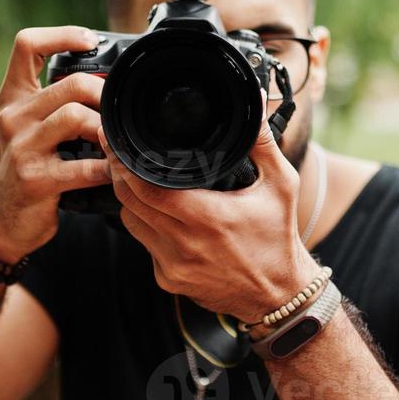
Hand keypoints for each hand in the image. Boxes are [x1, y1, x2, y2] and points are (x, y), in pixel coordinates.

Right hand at [0, 25, 111, 260]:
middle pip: (69, 83)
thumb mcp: (25, 128)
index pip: (26, 45)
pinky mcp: (35, 180)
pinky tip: (115, 173)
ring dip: (105, 130)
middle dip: (103, 95)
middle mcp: (13, 117)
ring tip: (115, 142)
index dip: (62, 35)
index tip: (90, 42)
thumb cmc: (20, 169)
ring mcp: (22, 148)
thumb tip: (103, 85)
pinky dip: (107, 169)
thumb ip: (51, 104)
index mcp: (12, 98)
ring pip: (75, 117)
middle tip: (117, 111)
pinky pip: (83, 168)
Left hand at [106, 119, 321, 323]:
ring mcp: (173, 266)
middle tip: (118, 154)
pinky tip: (160, 214)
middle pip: (130, 202)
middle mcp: (185, 244)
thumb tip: (256, 104)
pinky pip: (145, 245)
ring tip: (136, 179)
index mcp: (209, 218)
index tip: (117, 143)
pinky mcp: (168, 280)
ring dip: (131, 201)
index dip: (125, 164)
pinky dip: (147, 226)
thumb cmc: (279, 238)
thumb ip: (262, 142)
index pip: (146, 187)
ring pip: (132, 223)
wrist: (278, 296)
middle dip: (120, 176)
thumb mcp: (281, 185)